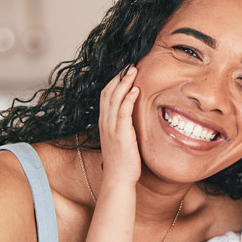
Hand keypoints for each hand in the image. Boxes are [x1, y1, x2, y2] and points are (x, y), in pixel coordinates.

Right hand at [98, 65, 140, 183]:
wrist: (119, 179)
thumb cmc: (123, 161)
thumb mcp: (121, 139)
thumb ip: (124, 126)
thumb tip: (132, 117)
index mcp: (105, 122)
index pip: (106, 95)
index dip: (114, 80)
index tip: (123, 69)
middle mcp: (105, 122)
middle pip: (108, 92)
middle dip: (118, 76)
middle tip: (129, 63)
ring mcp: (111, 127)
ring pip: (114, 98)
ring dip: (124, 82)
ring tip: (133, 69)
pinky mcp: (121, 134)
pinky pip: (123, 112)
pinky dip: (128, 98)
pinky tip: (135, 89)